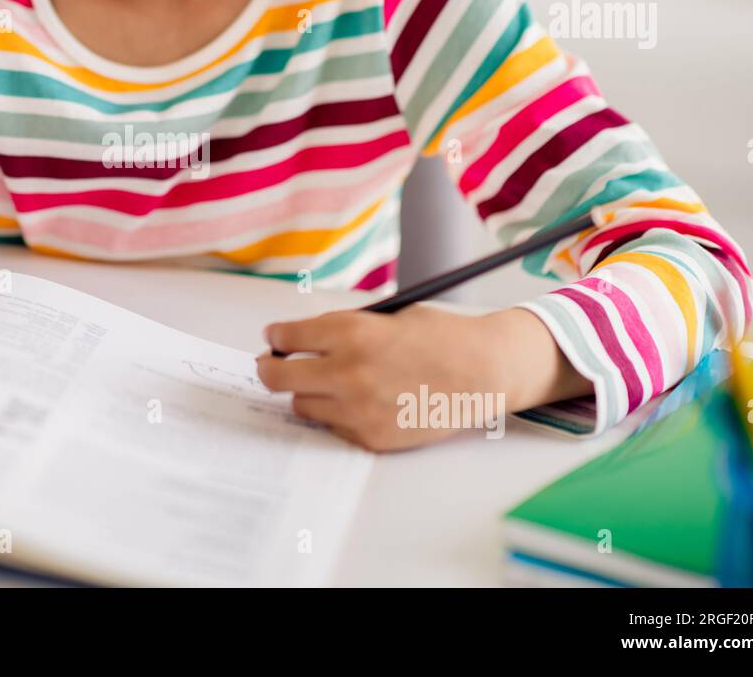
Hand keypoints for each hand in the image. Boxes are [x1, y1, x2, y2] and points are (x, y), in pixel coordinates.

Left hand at [255, 304, 591, 450]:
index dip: (276, 336)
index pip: (285, 336)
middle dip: (270, 368)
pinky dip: (337, 414)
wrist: (482, 372)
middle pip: (277, 377)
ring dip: (306, 393)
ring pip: (301, 405)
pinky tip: (357, 402)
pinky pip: (332, 426)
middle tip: (272, 365)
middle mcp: (347, 370)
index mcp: (350, 331)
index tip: (274, 338)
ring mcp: (357, 407)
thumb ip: (342, 328)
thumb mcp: (385, 317)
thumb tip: (301, 340)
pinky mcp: (370, 435)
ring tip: (326, 384)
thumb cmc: (439, 338)